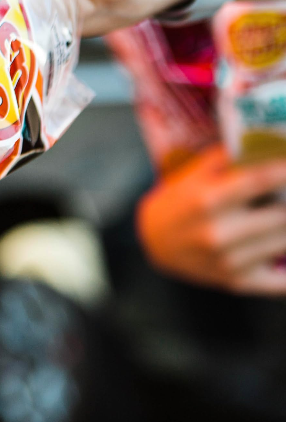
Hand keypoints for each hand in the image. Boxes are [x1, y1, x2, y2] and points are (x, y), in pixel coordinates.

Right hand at [137, 145, 285, 294]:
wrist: (155, 242)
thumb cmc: (178, 202)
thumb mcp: (193, 174)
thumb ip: (227, 157)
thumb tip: (266, 143)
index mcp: (207, 200)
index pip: (260, 180)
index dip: (285, 169)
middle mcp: (218, 233)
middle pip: (282, 214)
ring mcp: (229, 261)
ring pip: (285, 242)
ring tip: (279, 215)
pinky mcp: (237, 283)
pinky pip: (283, 282)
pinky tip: (285, 254)